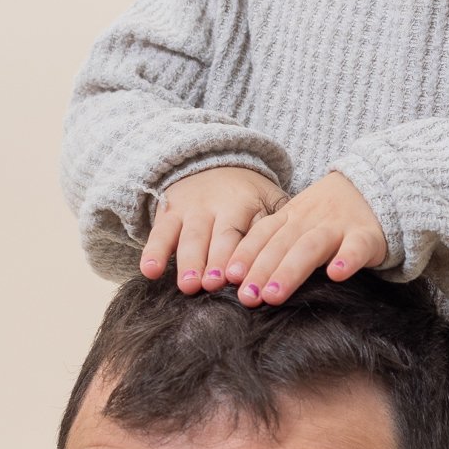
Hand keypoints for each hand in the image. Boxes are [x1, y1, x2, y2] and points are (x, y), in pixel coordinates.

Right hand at [139, 166, 282, 293]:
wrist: (212, 163)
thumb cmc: (247, 196)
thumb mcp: (268, 201)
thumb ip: (279, 226)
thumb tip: (298, 259)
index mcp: (247, 204)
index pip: (247, 232)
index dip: (243, 254)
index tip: (240, 276)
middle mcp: (218, 206)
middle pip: (217, 236)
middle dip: (215, 261)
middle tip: (212, 285)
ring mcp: (191, 210)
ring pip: (189, 237)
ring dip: (188, 262)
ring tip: (188, 285)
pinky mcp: (168, 213)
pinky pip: (159, 233)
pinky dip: (153, 252)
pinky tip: (150, 271)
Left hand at [222, 171, 387, 304]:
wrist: (374, 186)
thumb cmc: (327, 214)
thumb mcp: (297, 221)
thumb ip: (273, 243)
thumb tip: (236, 279)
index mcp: (290, 216)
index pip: (263, 235)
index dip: (246, 255)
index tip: (229, 277)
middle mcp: (310, 220)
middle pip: (281, 244)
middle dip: (262, 270)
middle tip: (247, 297)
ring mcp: (338, 226)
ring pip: (312, 247)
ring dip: (291, 270)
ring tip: (274, 296)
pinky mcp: (367, 235)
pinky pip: (357, 246)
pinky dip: (348, 259)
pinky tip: (337, 275)